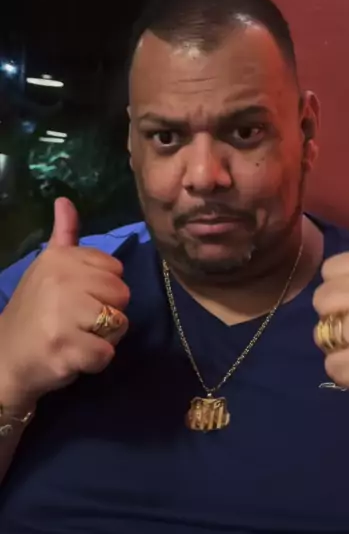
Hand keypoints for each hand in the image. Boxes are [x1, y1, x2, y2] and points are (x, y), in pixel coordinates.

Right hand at [0, 198, 129, 409]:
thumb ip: (64, 234)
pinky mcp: (65, 348)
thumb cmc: (35, 310)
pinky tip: (73, 356)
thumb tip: (65, 200)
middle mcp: (61, 280)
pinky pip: (107, 354)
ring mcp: (62, 315)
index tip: (78, 297)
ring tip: (76, 338)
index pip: (116, 269)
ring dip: (104, 338)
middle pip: (122, 295)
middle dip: (107, 313)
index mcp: (60, 258)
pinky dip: (95, 361)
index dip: (103, 289)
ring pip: (119, 323)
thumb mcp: (47, 266)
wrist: (6, 358)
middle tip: (78, 321)